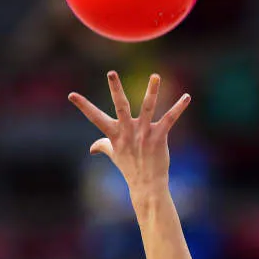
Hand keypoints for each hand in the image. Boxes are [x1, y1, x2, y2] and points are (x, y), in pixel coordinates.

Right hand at [69, 72, 191, 202]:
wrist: (147, 184)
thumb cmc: (130, 168)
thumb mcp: (114, 155)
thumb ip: (103, 146)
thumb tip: (92, 148)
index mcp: (115, 134)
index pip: (95, 117)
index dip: (83, 106)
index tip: (71, 95)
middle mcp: (128, 132)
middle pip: (120, 107)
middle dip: (115, 89)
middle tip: (111, 73)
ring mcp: (144, 134)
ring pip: (147, 108)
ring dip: (152, 91)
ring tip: (155, 76)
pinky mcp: (159, 137)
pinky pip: (170, 118)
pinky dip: (179, 107)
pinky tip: (187, 97)